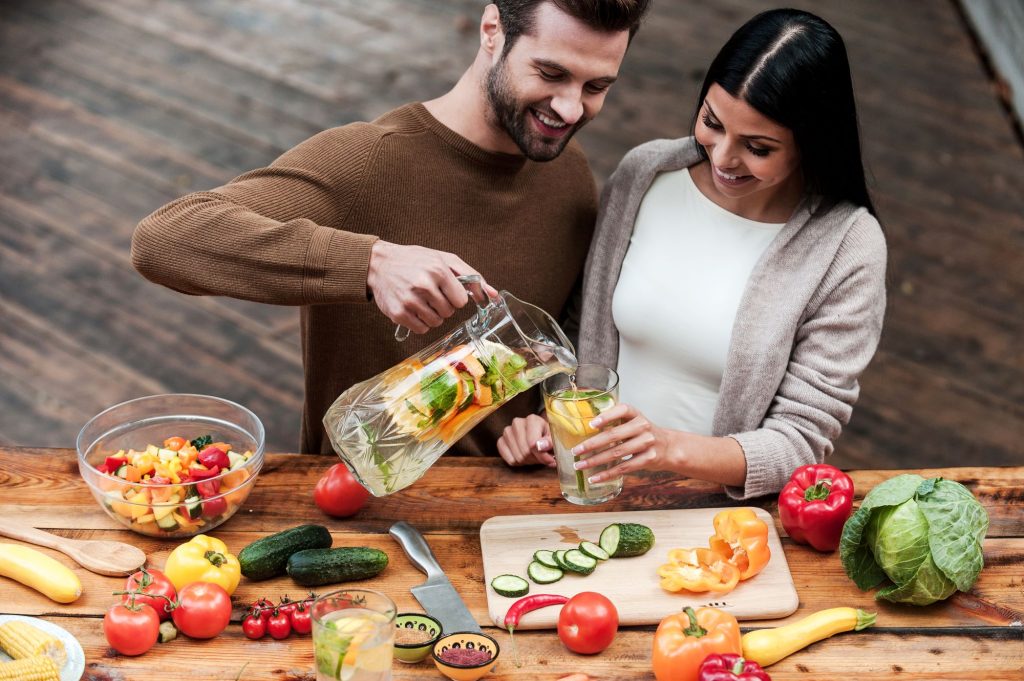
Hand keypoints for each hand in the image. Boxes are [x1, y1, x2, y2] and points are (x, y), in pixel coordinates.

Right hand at [366, 240, 496, 333]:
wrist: (379, 264)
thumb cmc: (415, 260)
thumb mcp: (445, 259)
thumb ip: (471, 276)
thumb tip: (493, 295)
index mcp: (438, 270)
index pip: (461, 301)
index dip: (455, 297)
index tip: (445, 290)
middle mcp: (424, 285)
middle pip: (449, 312)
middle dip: (443, 306)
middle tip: (430, 294)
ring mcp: (410, 300)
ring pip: (436, 322)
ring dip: (432, 315)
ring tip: (421, 301)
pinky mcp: (398, 313)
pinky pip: (421, 329)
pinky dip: (420, 323)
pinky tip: (413, 309)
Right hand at [497, 414, 554, 466]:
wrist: (540, 438)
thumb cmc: (548, 438)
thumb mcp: (555, 439)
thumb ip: (550, 442)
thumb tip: (541, 446)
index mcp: (532, 419)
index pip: (533, 444)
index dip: (542, 456)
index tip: (550, 460)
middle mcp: (517, 423)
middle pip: (525, 452)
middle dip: (536, 459)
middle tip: (543, 458)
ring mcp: (507, 432)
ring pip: (518, 458)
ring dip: (528, 462)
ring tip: (534, 456)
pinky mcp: (501, 441)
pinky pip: (509, 460)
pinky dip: (518, 463)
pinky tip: (524, 456)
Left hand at [571, 403, 675, 482]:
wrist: (668, 447)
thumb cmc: (642, 433)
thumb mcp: (632, 422)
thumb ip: (614, 423)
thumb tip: (583, 430)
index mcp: (635, 414)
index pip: (622, 410)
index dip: (607, 416)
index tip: (591, 424)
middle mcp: (643, 426)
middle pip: (615, 435)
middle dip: (592, 444)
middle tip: (576, 451)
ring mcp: (647, 443)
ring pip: (617, 453)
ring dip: (596, 461)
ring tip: (580, 465)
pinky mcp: (649, 459)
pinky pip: (624, 468)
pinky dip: (607, 474)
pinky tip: (595, 478)